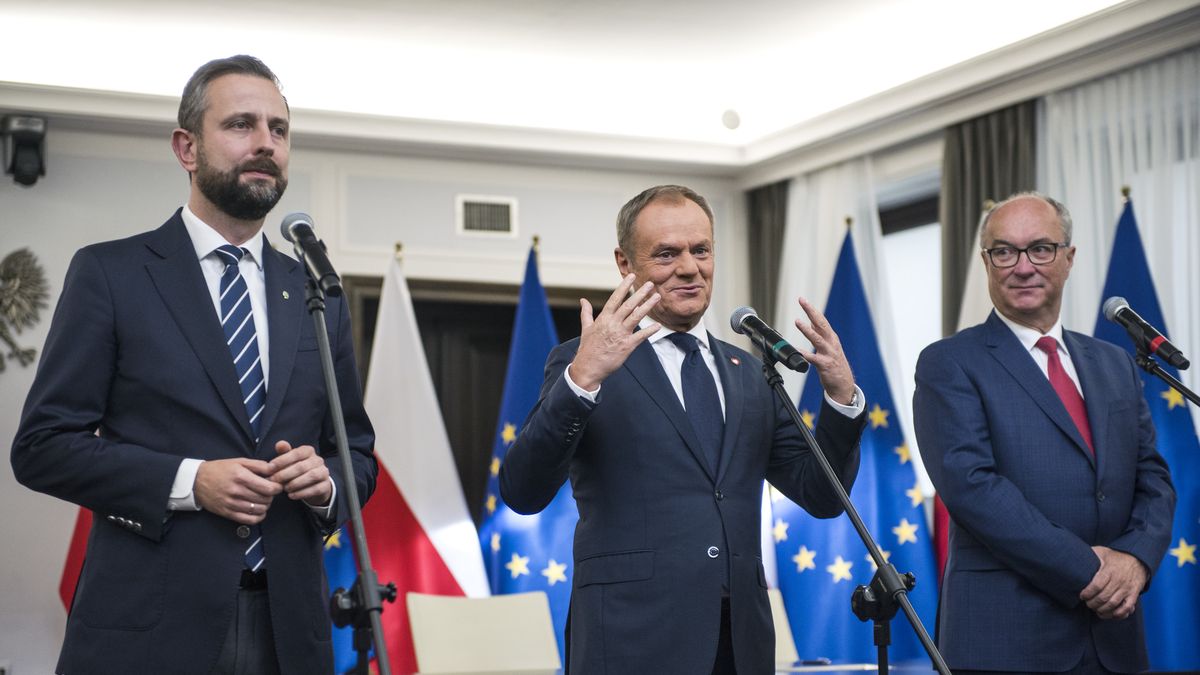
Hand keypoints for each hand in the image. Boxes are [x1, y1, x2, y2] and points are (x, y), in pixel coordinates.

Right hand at [194, 458, 281, 523]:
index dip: (278, 487)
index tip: (277, 485)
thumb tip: (275, 469)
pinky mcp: (228, 513)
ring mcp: (232, 504)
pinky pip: (249, 520)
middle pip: (266, 499)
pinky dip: (258, 516)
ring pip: (259, 510)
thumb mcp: (239, 462)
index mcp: (241, 477)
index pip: (269, 488)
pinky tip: (258, 510)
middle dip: (271, 495)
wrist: (196, 481)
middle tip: (268, 491)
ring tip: (263, 499)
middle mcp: (237, 491)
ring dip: (266, 505)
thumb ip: (259, 465)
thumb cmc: (220, 470)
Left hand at [268, 440, 332, 506]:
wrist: (314, 484)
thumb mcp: (289, 460)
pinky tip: (291, 495)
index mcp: (308, 451)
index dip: (282, 460)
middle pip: (302, 466)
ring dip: (295, 483)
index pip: (296, 453)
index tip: (269, 468)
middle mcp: (318, 460)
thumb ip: (284, 453)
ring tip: (284, 489)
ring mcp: (324, 472)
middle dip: (285, 474)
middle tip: (274, 480)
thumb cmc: (297, 470)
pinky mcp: (326, 485)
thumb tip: (279, 444)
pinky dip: (302, 493)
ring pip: (311, 476)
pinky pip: (315, 489)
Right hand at [569, 274, 660, 389]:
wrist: (588, 368)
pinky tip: (658, 325)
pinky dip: (649, 331)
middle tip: (650, 284)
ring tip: (657, 297)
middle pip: (628, 305)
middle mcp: (612, 324)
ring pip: (635, 317)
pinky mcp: (626, 346)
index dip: (624, 287)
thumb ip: (586, 313)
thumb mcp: (586, 328)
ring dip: (647, 306)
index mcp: (603, 318)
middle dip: (640, 293)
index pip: (615, 298)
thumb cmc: (587, 348)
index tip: (632, 277)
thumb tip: (583, 300)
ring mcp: (620, 335)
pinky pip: (640, 336)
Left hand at [793, 297, 855, 404]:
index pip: (821, 320)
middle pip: (821, 324)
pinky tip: (796, 350)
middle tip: (802, 301)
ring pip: (817, 339)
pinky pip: (813, 358)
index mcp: (831, 338)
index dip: (812, 309)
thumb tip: (810, 320)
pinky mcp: (825, 365)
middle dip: (811, 312)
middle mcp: (831, 343)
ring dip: (807, 330)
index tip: (803, 299)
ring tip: (797, 321)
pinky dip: (804, 353)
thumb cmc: (834, 364)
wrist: (844, 385)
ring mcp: (829, 353)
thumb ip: (820, 334)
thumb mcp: (829, 346)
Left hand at [1080, 546, 1147, 619]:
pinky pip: (1126, 608)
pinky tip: (1108, 614)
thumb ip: (1090, 555)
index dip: (1087, 593)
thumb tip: (1075, 558)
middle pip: (1104, 597)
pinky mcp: (1134, 595)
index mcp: (1110, 570)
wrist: (1137, 560)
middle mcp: (1119, 580)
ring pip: (1113, 604)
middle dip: (1092, 603)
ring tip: (1095, 609)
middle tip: (1087, 603)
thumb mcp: (1102, 552)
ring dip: (1102, 610)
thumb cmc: (1115, 557)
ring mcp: (1127, 588)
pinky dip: (1117, 614)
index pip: (1097, 585)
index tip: (1082, 596)